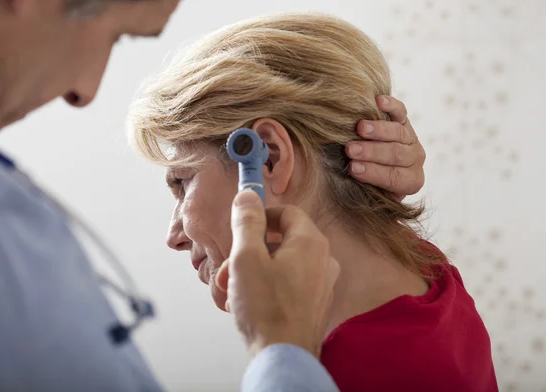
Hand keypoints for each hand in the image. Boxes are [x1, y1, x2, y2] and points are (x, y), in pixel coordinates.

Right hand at [215, 190, 338, 357]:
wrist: (284, 357)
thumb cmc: (266, 310)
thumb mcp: (246, 256)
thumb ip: (247, 222)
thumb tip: (248, 196)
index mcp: (310, 242)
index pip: (287, 211)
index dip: (261, 214)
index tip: (243, 221)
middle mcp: (323, 260)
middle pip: (282, 240)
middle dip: (249, 251)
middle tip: (229, 266)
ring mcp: (321, 283)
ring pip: (282, 263)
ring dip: (254, 270)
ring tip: (233, 289)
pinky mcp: (315, 303)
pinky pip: (288, 283)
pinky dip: (267, 286)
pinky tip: (247, 303)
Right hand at [345, 96, 425, 200]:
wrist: (375, 163)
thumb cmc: (364, 185)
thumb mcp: (366, 194)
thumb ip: (359, 192)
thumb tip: (336, 191)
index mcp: (410, 182)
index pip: (394, 177)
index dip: (374, 173)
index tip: (352, 169)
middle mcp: (415, 160)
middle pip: (396, 154)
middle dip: (373, 152)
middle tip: (350, 150)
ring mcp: (411, 138)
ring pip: (399, 132)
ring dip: (378, 131)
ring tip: (359, 128)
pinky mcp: (404, 120)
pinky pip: (400, 112)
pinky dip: (391, 105)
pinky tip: (378, 101)